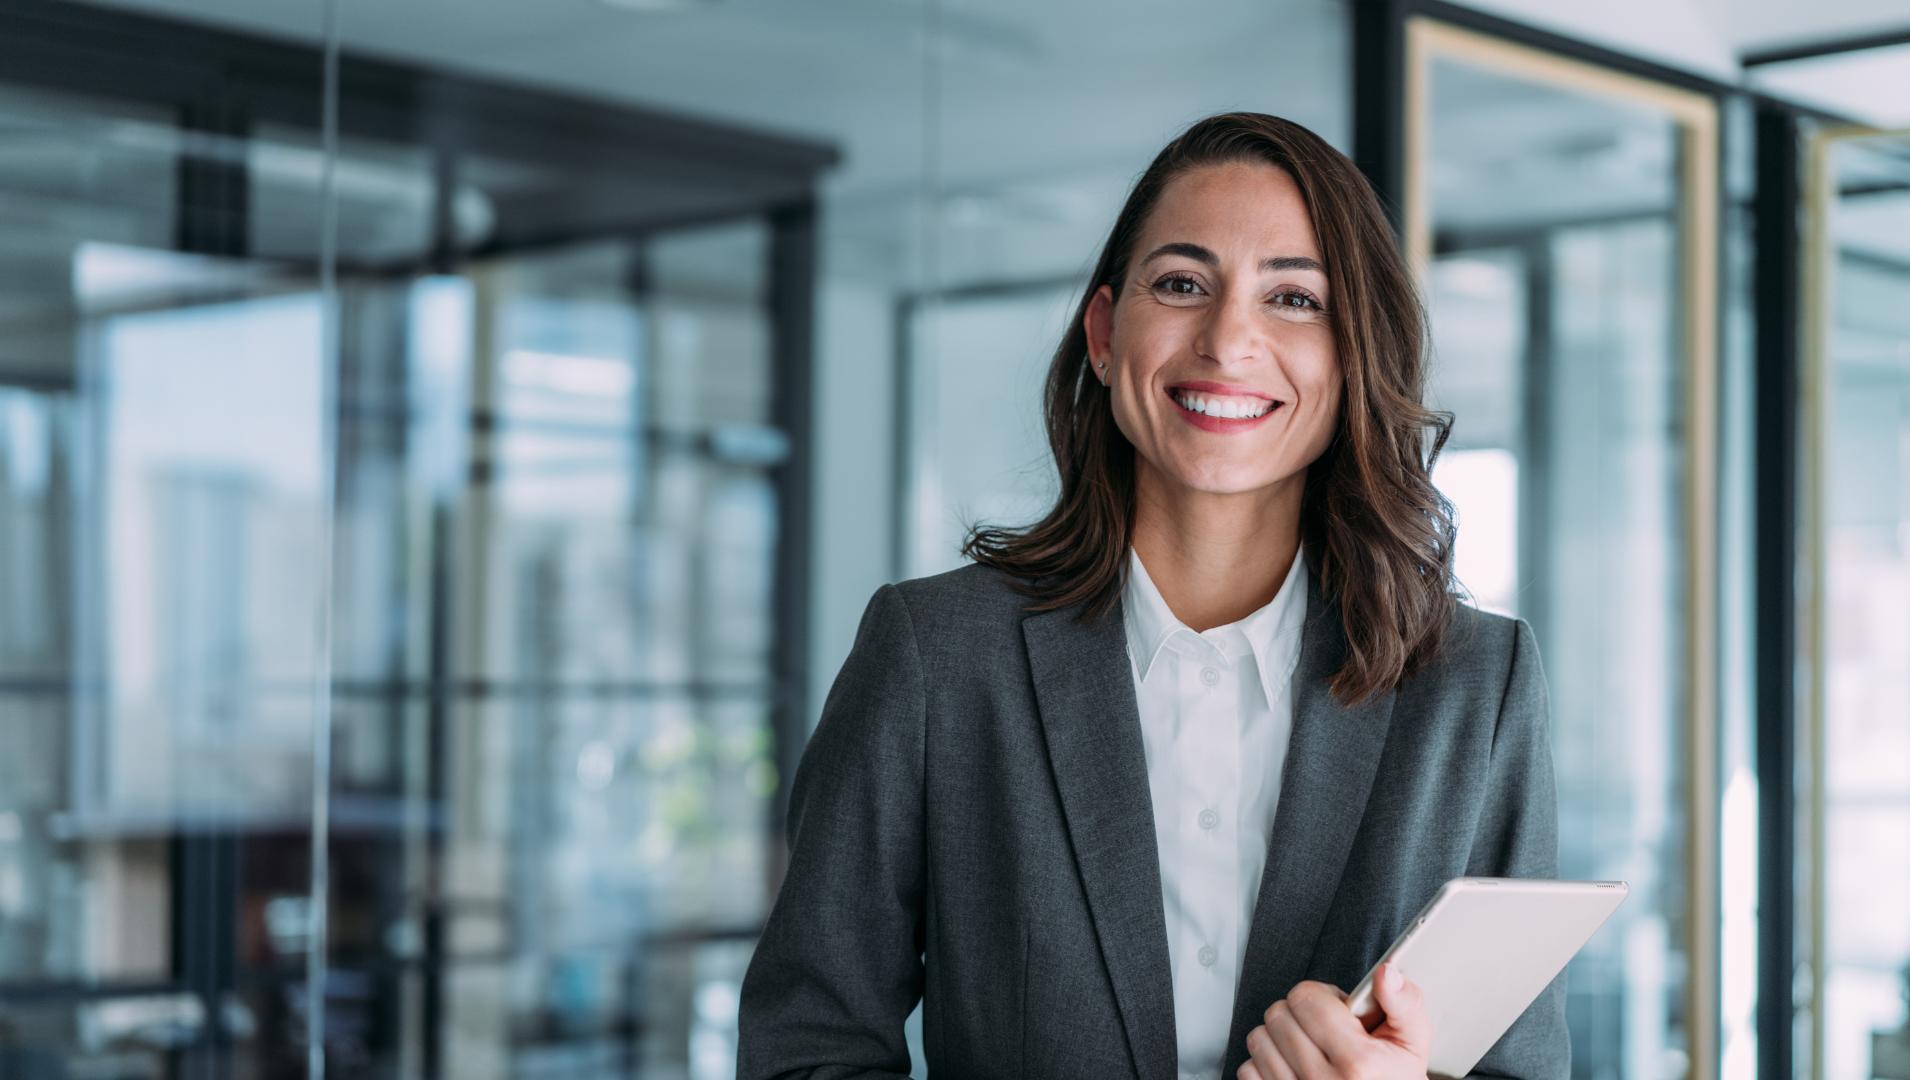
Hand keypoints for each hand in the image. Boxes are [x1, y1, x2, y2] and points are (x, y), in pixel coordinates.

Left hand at [1237, 962, 1430, 1079]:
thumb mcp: (1412, 1044)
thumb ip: (1403, 1003)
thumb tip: (1387, 973)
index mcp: (1358, 1063)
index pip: (1307, 998)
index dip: (1321, 995)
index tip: (1335, 1008)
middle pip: (1278, 1015)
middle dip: (1299, 1013)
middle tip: (1323, 1029)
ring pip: (1259, 1039)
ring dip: (1280, 1037)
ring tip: (1309, 1048)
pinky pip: (1248, 1070)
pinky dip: (1265, 1064)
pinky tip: (1292, 1067)